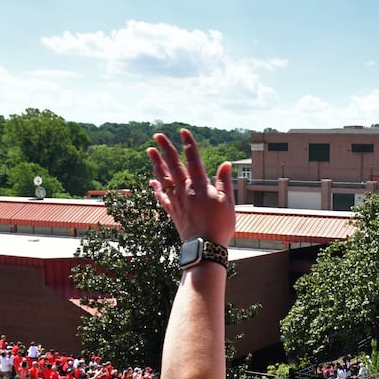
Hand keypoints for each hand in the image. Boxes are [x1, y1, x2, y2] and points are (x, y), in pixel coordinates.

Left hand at [148, 129, 235, 248]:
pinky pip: (162, 197)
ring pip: (164, 178)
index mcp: (200, 185)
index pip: (194, 160)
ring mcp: (177, 201)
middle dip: (165, 148)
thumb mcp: (228, 202)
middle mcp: (185, 190)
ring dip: (156, 164)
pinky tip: (152, 181)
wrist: (205, 247)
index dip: (188, 145)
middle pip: (174, 165)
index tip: (183, 131)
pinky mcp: (173, 212)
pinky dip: (156, 188)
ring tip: (149, 151)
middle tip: (157, 135)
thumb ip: (224, 182)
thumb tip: (225, 164)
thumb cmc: (220, 225)